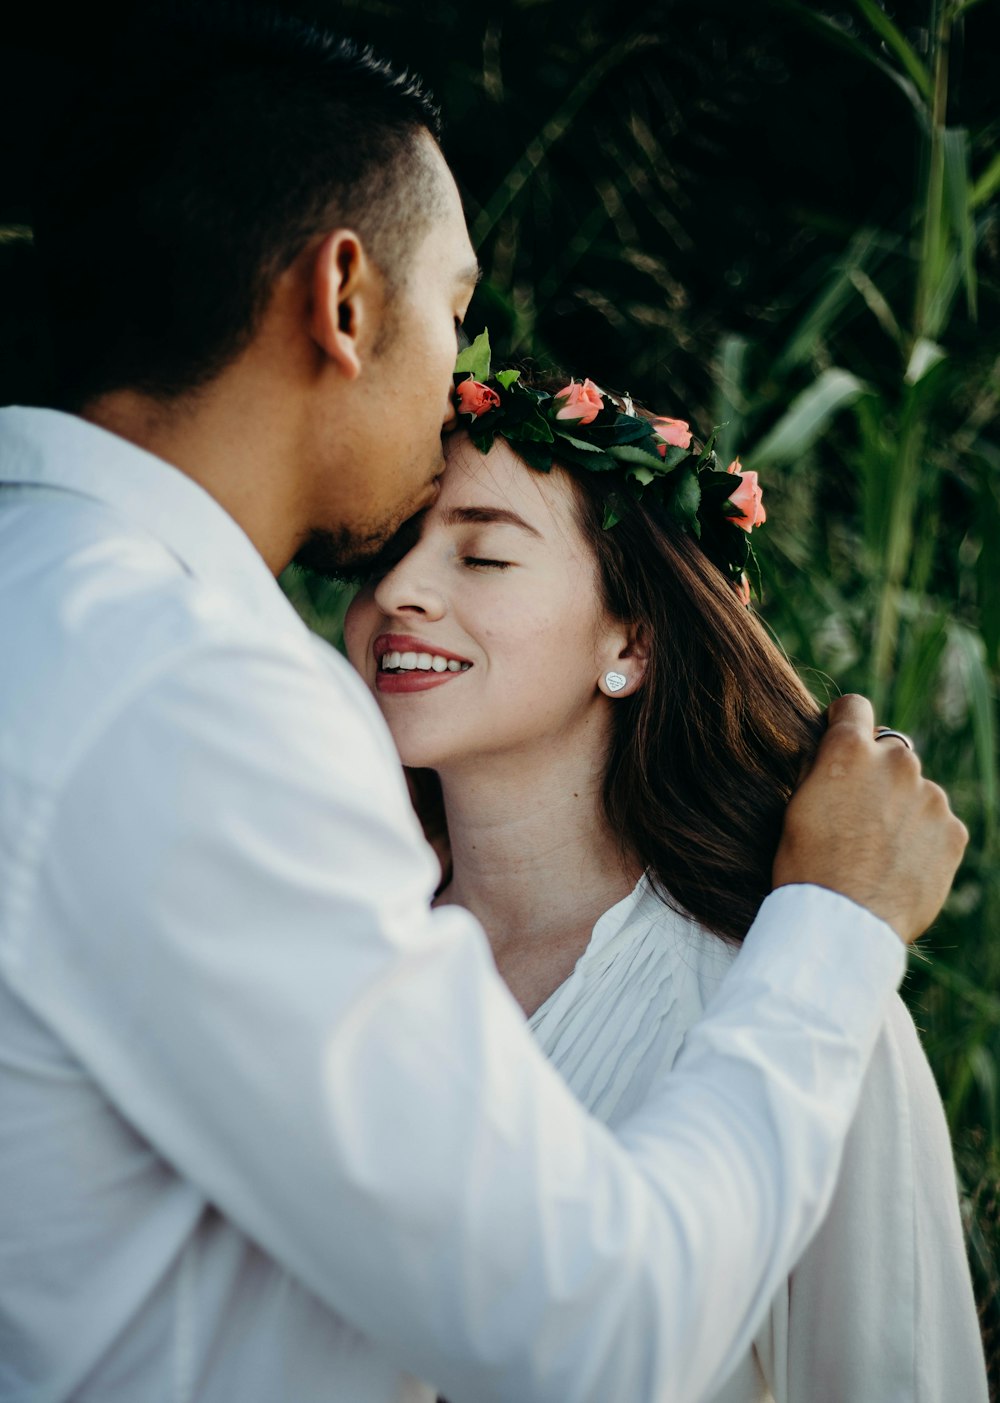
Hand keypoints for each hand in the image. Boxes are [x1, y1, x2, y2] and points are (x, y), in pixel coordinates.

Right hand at [773, 694, 967, 943]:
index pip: (854, 707)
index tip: (841, 739)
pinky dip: (922, 839)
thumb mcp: (796, 808)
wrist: (845, 924)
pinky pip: (937, 825)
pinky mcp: (953, 831)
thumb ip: (822, 772)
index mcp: (849, 750)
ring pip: (916, 791)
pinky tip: (899, 866)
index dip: (845, 722)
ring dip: (901, 808)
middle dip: (876, 773)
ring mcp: (931, 797)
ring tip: (878, 851)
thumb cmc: (806, 868)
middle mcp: (897, 762)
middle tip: (857, 814)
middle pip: (890, 752)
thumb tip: (833, 756)